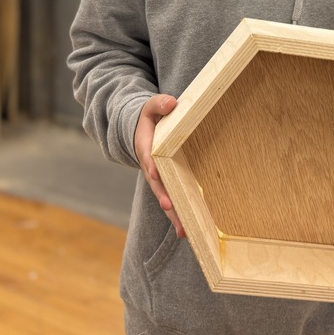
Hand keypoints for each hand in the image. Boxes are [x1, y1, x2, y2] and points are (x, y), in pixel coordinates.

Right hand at [134, 94, 184, 237]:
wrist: (142, 131)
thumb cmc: (152, 117)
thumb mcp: (151, 107)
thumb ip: (159, 104)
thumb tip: (171, 102)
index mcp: (146, 148)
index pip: (149, 158)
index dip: (152, 166)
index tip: (155, 173)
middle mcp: (152, 168)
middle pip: (157, 185)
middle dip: (163, 196)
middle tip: (168, 207)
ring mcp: (160, 179)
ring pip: (166, 198)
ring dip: (174, 214)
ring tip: (184, 231)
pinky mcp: (169, 184)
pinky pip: (175, 201)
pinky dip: (180, 215)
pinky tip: (190, 232)